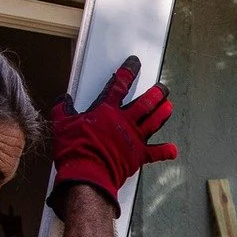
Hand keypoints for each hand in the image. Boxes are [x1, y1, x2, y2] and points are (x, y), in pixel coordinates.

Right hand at [49, 56, 177, 210]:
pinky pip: (155, 153)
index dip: (128, 72)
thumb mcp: (62, 124)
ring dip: (162, 113)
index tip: (135, 63)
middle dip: (156, 94)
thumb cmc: (75, 149)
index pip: (119, 85)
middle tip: (163, 88)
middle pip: (145, 103)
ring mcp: (133, 138)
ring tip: (169, 106)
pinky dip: (165, 151)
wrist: (87, 173)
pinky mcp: (137, 156)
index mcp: (106, 110)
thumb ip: (63, 109)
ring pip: (153, 121)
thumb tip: (63, 100)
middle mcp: (124, 121)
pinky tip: (173, 150)